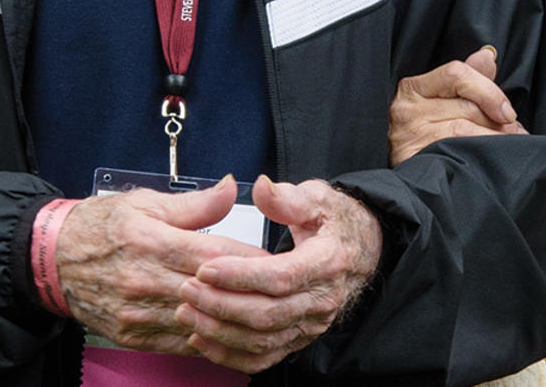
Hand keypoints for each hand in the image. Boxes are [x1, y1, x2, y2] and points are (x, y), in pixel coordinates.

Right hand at [55, 182, 268, 355]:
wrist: (51, 259)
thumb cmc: (99, 225)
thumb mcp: (145, 203)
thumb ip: (194, 204)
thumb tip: (231, 188)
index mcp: (150, 242)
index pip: (214, 256)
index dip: (249, 260)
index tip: (274, 259)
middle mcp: (144, 280)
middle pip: (211, 292)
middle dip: (247, 291)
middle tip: (276, 289)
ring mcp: (137, 313)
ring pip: (197, 323)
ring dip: (229, 320)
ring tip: (258, 313)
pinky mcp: (131, 335)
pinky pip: (178, 344)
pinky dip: (205, 339)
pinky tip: (224, 331)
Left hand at [177, 177, 382, 372]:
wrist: (360, 250)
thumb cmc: (333, 222)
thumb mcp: (317, 198)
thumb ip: (287, 197)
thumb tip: (262, 188)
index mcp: (327, 262)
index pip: (280, 276)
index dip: (240, 275)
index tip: (205, 268)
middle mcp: (321, 300)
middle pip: (267, 314)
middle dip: (221, 304)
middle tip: (186, 290)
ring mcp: (310, 324)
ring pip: (262, 340)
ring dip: (220, 332)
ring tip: (186, 313)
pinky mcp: (298, 339)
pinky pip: (263, 357)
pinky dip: (230, 355)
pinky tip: (202, 339)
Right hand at [387, 45, 524, 164]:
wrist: (394, 170)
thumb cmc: (423, 127)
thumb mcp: (440, 98)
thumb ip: (466, 78)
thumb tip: (487, 56)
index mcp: (414, 87)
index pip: (456, 74)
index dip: (489, 91)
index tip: (508, 112)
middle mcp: (407, 109)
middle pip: (466, 107)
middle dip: (497, 121)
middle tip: (515, 133)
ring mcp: (407, 136)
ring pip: (463, 132)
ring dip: (492, 139)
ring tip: (507, 147)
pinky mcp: (411, 160)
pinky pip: (453, 154)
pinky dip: (477, 156)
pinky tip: (487, 160)